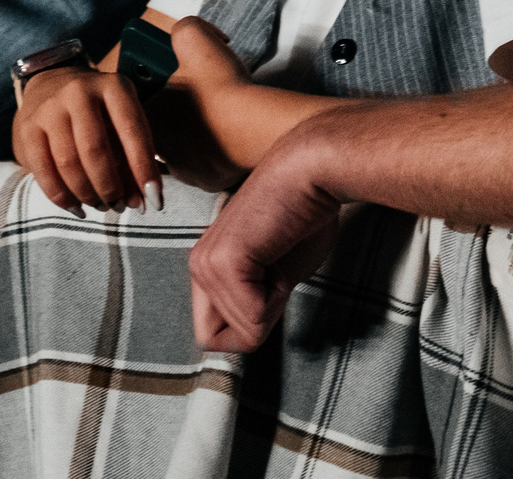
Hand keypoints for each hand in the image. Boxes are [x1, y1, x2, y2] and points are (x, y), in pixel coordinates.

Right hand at [11, 66, 160, 212]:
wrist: (51, 85)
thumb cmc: (99, 112)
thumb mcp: (122, 121)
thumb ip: (132, 159)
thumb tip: (141, 201)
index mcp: (113, 87)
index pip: (132, 130)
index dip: (144, 168)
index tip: (154, 200)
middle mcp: (79, 92)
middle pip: (96, 150)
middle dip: (111, 187)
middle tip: (119, 206)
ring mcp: (50, 109)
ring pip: (69, 163)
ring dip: (88, 194)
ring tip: (100, 206)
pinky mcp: (27, 128)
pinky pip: (44, 172)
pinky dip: (62, 197)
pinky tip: (77, 207)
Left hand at [146, 17, 256, 190]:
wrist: (257, 126)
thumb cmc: (223, 87)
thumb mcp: (193, 39)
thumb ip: (179, 31)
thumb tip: (179, 38)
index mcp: (145, 115)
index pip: (138, 99)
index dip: (155, 84)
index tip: (173, 76)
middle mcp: (157, 147)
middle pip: (160, 124)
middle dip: (175, 110)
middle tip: (199, 94)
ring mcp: (182, 169)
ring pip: (180, 148)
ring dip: (192, 134)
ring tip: (214, 116)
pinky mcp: (206, 182)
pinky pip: (204, 166)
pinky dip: (213, 153)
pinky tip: (225, 137)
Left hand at [188, 139, 345, 351]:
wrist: (315, 172)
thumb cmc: (307, 216)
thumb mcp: (276, 277)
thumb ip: (255, 304)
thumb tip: (246, 340)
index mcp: (207, 266)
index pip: (211, 335)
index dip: (251, 324)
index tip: (272, 287)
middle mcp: (197, 265)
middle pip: (218, 340)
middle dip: (259, 319)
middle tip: (277, 272)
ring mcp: (206, 265)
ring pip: (241, 332)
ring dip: (272, 305)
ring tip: (280, 256)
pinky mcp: (224, 263)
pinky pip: (252, 318)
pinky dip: (276, 302)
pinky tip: (280, 256)